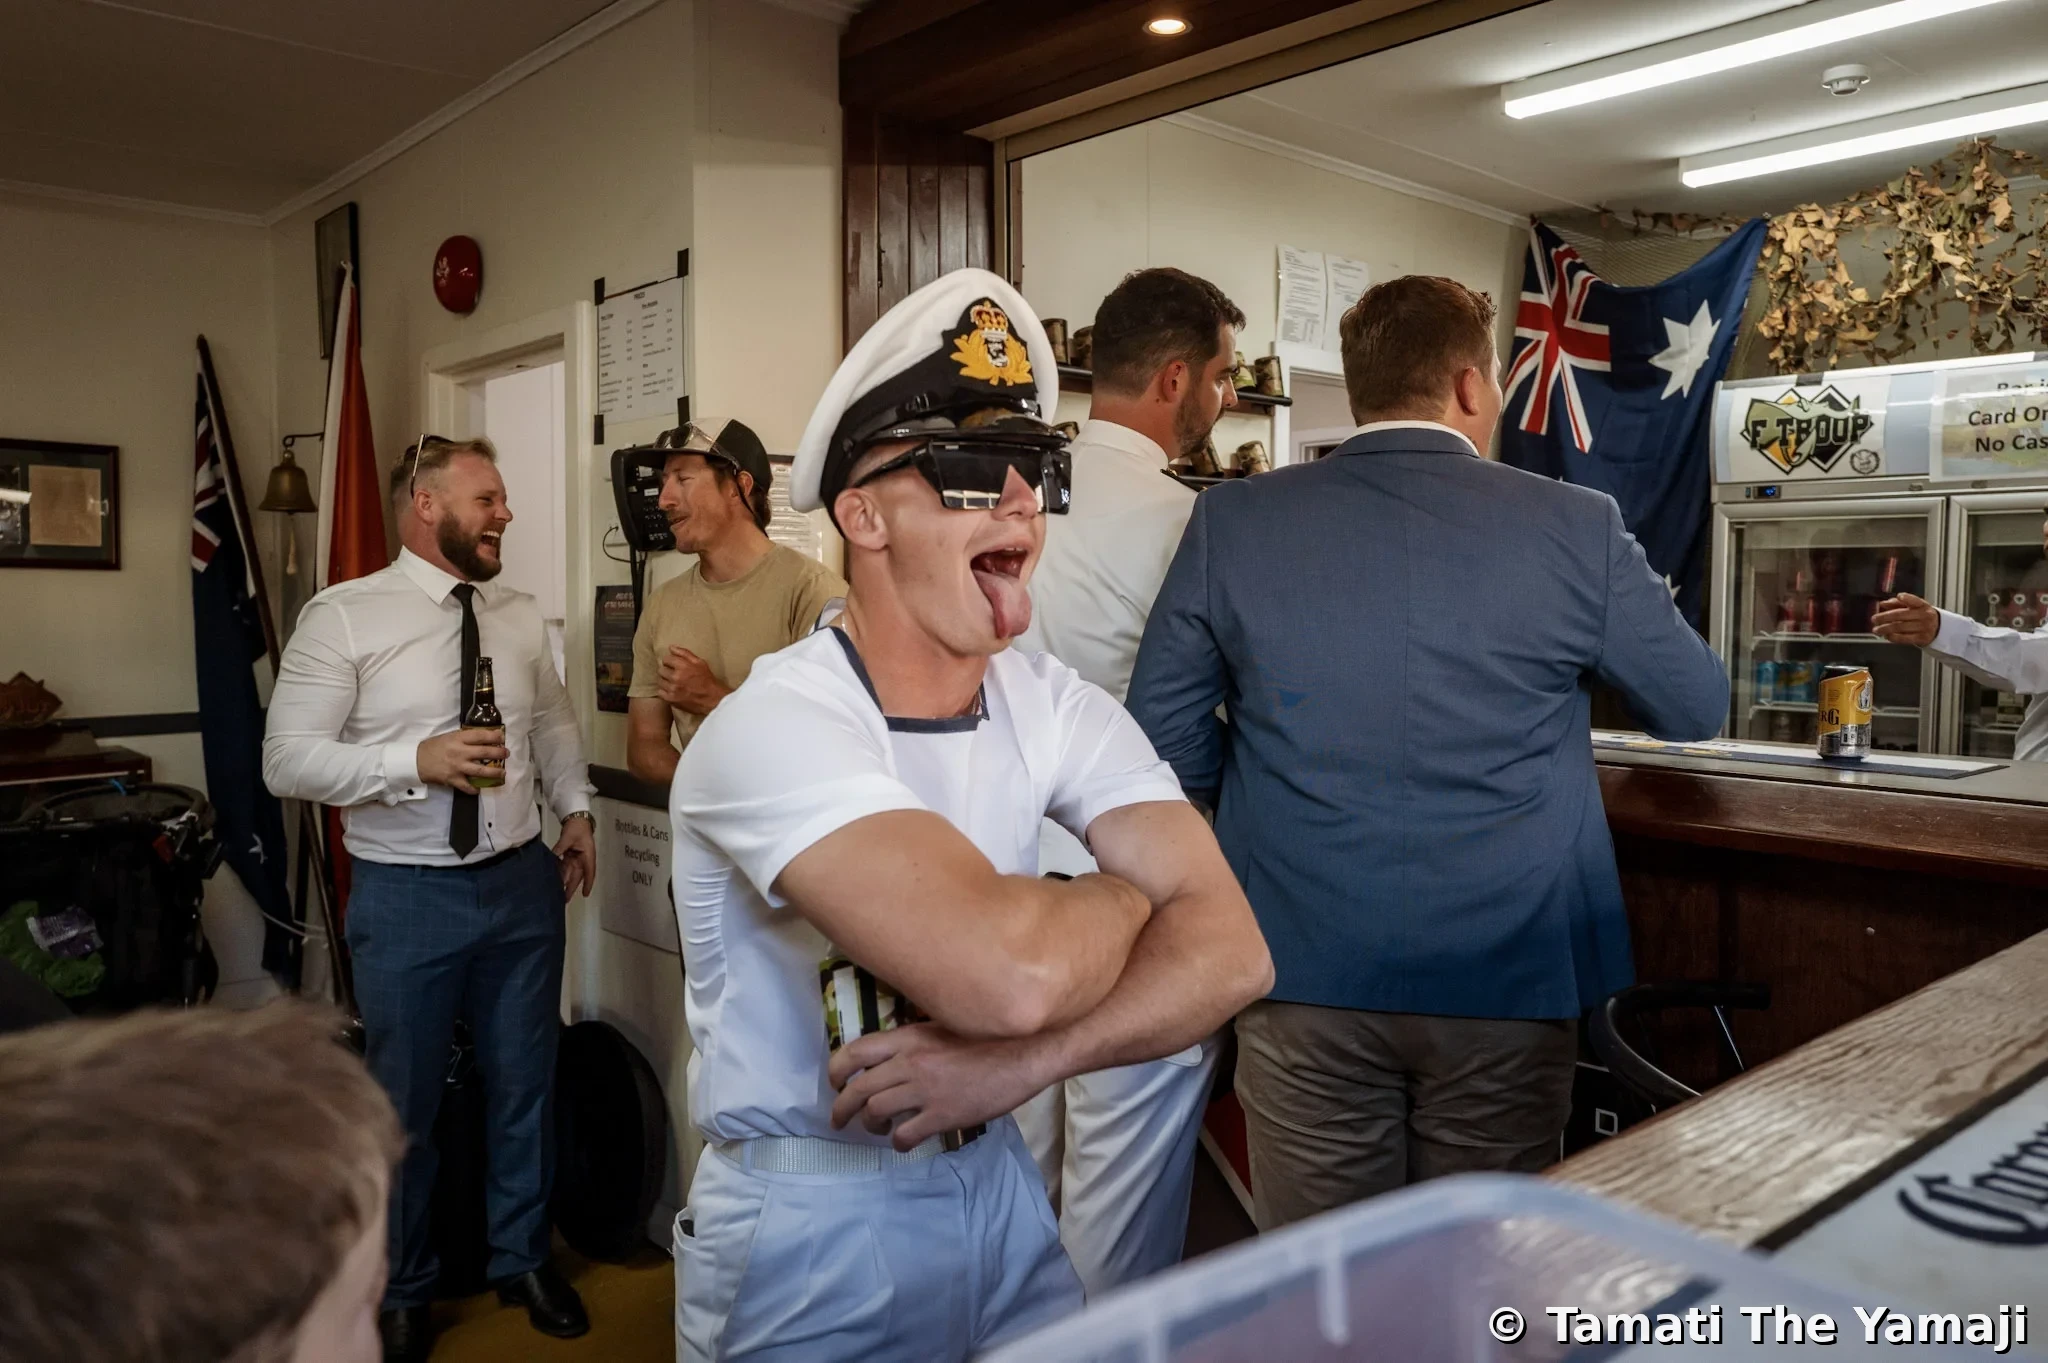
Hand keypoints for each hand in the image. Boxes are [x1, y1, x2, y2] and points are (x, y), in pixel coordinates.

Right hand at [416, 727, 507, 794]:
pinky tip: (479, 789)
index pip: (480, 735)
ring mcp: (458, 766)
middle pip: (485, 752)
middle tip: (506, 754)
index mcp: (458, 739)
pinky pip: (468, 787)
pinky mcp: (453, 779)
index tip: (502, 737)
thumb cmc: (433, 747)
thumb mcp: (449, 736)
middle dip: (499, 753)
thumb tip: (482, 738)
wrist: (415, 760)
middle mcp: (460, 752)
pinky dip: (474, 789)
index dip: (494, 736)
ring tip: (502, 773)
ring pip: (481, 770)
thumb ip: (464, 738)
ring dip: (495, 772)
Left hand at [552, 814, 596, 897]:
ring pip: (570, 873)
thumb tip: (552, 857)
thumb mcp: (568, 837)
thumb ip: (560, 848)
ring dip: (564, 883)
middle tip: (564, 901)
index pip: (589, 872)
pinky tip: (553, 880)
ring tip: (557, 894)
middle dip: (571, 888)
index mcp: (587, 855)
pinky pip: (564, 867)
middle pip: (577, 876)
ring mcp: (576, 858)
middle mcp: (583, 859)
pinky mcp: (569, 856)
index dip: (587, 884)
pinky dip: (560, 874)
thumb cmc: (577, 827)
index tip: (585, 894)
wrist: (576, 818)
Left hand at [658, 647, 732, 715]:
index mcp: (683, 666)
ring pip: (660, 681)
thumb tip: (671, 647)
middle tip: (674, 675)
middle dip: (667, 671)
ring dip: (665, 681)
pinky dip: (664, 692)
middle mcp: (676, 677)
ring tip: (673, 683)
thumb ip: (684, 653)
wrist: (712, 699)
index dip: (670, 662)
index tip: (674, 665)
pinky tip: (672, 691)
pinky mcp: (670, 699)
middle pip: (661, 670)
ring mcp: (672, 689)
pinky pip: (660, 692)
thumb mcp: (700, 662)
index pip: (666, 659)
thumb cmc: (706, 679)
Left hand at [828, 1022, 1057, 1150]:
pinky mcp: (942, 1115)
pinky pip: (905, 1135)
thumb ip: (915, 1041)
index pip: (855, 1052)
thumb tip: (893, 1055)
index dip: (836, 1070)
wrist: (1023, 1054)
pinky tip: (904, 1143)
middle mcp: (909, 1063)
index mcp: (908, 1037)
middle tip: (839, 1120)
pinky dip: (898, 1143)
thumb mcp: (944, 1026)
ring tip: (878, 1129)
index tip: (834, 1083)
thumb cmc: (988, 1037)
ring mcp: (924, 1090)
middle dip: (842, 1108)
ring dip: (871, 1125)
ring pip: (876, 1112)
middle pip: (858, 1089)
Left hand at [1871, 592, 1939, 646]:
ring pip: (1900, 627)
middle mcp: (1924, 615)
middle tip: (1874, 619)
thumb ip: (1897, 603)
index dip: (1908, 598)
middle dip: (1885, 617)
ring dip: (1885, 629)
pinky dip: (1893, 637)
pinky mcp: (1921, 638)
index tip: (1900, 596)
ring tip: (1877, 630)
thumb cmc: (1920, 616)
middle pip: (1901, 615)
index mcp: (1922, 605)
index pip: (1915, 600)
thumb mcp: (1913, 607)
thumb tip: (1883, 603)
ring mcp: (1923, 627)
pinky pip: (1905, 638)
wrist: (1937, 629)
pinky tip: (1887, 636)